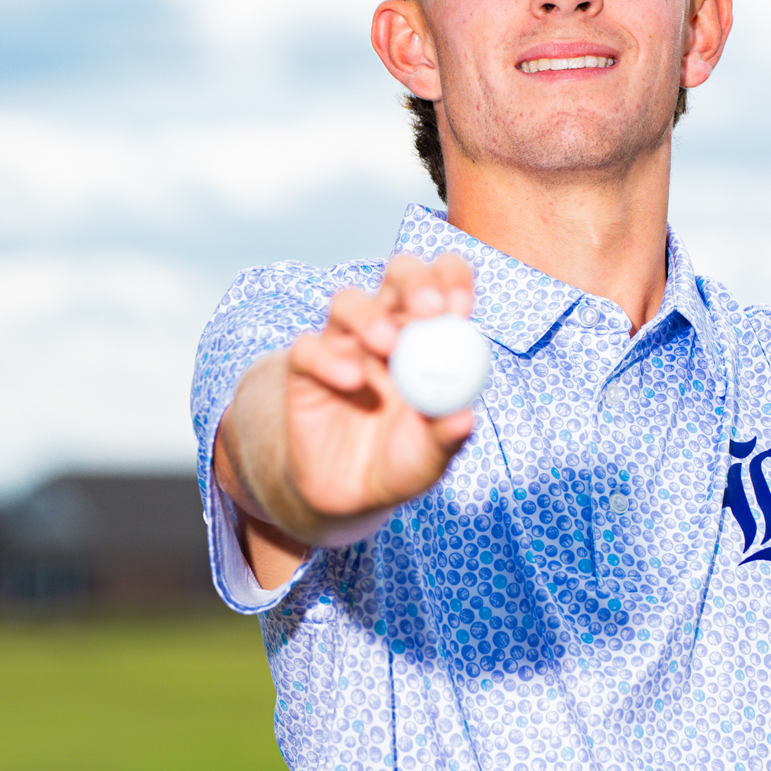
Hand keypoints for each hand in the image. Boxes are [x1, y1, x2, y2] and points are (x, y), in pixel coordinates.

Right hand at [216, 251, 475, 555]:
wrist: (348, 494)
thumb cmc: (400, 463)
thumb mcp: (431, 457)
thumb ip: (447, 435)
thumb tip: (465, 417)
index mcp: (428, 338)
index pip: (442, 286)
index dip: (452, 282)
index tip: (462, 306)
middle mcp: (387, 329)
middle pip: (397, 276)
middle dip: (415, 281)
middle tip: (430, 308)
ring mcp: (343, 345)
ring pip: (347, 302)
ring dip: (370, 315)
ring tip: (386, 344)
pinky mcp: (305, 369)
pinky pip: (308, 349)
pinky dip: (328, 359)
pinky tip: (351, 382)